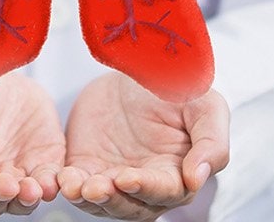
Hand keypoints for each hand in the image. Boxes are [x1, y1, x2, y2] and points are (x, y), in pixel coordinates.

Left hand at [58, 72, 229, 220]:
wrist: (139, 66)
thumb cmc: (181, 89)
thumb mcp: (205, 106)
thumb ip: (211, 142)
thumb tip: (197, 179)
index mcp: (178, 174)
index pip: (165, 192)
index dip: (147, 188)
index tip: (129, 177)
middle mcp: (146, 185)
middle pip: (131, 206)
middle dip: (113, 199)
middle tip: (96, 187)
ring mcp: (114, 178)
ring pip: (101, 202)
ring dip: (88, 198)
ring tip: (75, 186)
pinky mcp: (87, 167)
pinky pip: (76, 185)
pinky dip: (68, 186)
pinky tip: (62, 178)